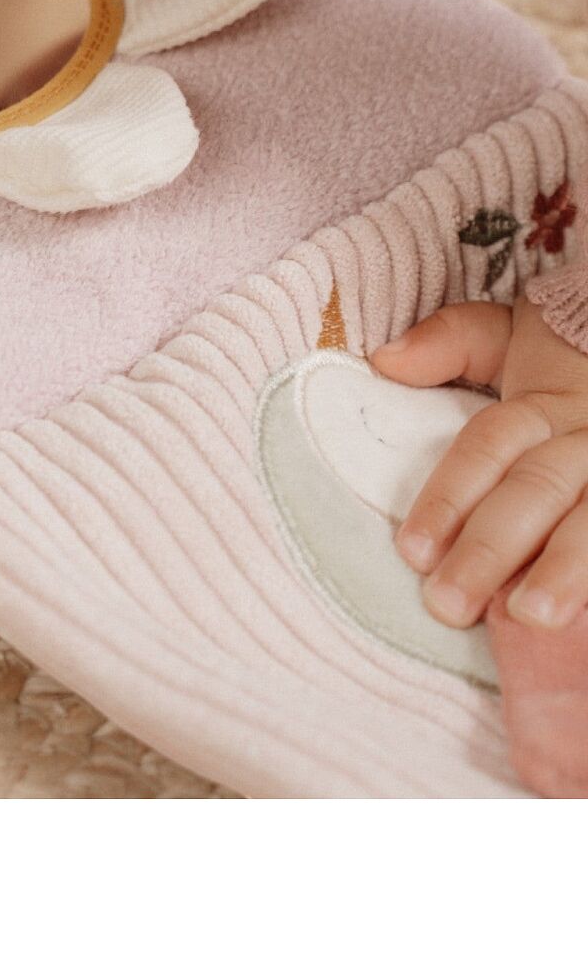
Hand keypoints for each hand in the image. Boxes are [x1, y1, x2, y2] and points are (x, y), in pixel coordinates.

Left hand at [372, 298, 587, 629]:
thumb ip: (452, 342)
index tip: (412, 552)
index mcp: (546, 402)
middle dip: (491, 547)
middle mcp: (587, 438)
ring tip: (530, 617)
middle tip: (448, 603)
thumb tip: (385, 359)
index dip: (450, 496)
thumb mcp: (510, 334)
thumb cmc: (565, 359)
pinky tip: (587, 616)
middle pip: (535, 489)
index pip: (491, 446)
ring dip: (563, 569)